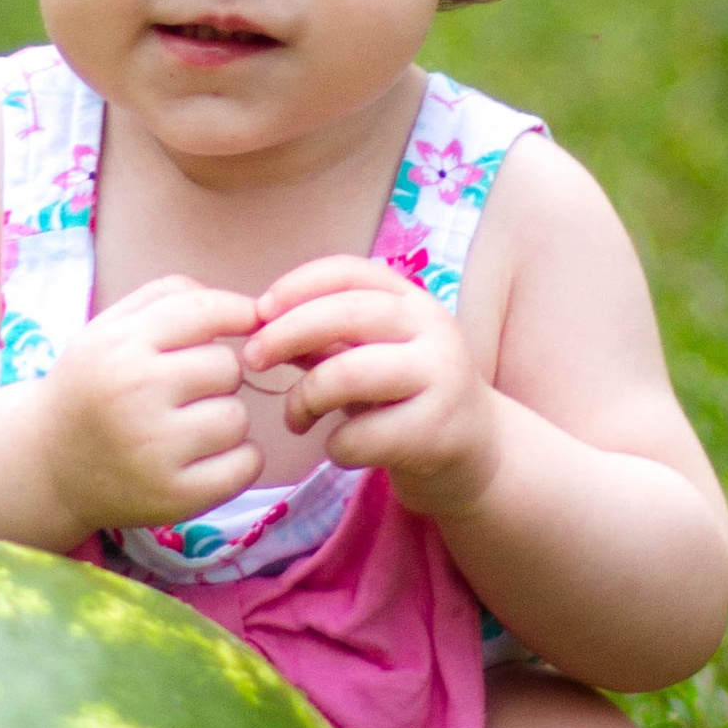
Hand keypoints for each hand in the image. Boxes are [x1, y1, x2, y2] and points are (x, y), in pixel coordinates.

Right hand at [38, 275, 259, 539]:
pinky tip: (206, 458)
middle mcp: (134, 394)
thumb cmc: (91, 387)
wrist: (46, 465)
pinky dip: (239, 461)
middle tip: (185, 393)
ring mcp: (154, 449)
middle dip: (217, 377)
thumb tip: (250, 306)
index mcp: (118, 346)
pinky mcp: (174, 496)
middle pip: (228, 368)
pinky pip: (247, 464)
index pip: (205, 312)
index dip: (238, 314)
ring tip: (188, 428)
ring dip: (225, 421)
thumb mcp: (109, 328)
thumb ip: (169, 297)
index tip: (245, 324)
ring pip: (237, 418)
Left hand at [243, 254, 500, 516]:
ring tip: (296, 419)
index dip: (298, 284)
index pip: (350, 271)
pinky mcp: (438, 432)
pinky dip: (334, 446)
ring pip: (349, 374)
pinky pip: (361, 435)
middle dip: (286, 333)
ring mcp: (441, 379)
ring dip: (304, 397)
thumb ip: (323, 336)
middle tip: (252, 359)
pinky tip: (339, 449)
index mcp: (412, 301)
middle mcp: (433, 329)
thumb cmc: (405, 399)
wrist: (475, 455)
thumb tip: (256, 322)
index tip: (259, 310)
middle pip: (347, 314)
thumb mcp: (369, 355)